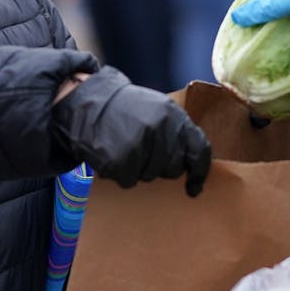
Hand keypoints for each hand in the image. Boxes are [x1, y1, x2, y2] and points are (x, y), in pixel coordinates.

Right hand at [50, 67, 211, 195]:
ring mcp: (139, 145)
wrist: (89, 103)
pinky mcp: (119, 160)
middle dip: (161, 166)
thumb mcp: (159, 109)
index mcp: (173, 116)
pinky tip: (115, 153)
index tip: (194, 188)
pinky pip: (129, 181)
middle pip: (173, 168)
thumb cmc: (126, 109)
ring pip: (151, 176)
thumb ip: (178, 132)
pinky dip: (121, 173)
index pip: (199, 150)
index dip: (200, 172)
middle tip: (145, 150)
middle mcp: (159, 130)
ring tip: (127, 147)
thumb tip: (194, 164)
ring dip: (140, 169)